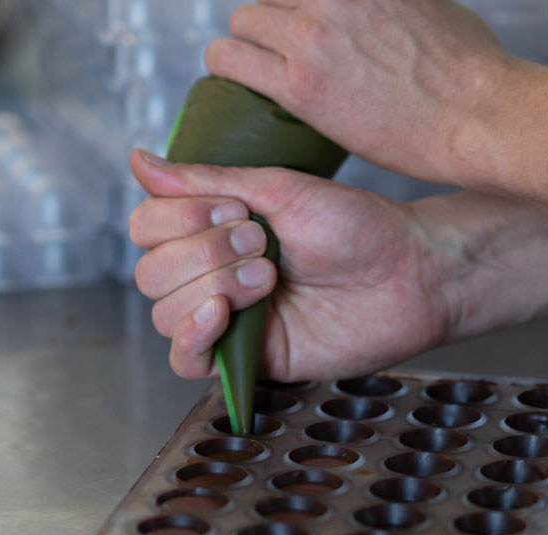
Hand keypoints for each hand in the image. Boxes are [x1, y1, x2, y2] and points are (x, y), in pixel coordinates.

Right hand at [129, 150, 547, 380]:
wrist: (408, 273)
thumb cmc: (358, 227)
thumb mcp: (279, 190)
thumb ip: (206, 181)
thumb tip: (139, 161)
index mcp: (214, 228)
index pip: (148, 226)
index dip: (177, 217)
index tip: (232, 208)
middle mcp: (213, 272)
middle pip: (150, 271)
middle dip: (202, 251)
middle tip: (261, 241)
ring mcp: (227, 316)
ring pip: (164, 311)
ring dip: (211, 285)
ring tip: (268, 275)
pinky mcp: (245, 358)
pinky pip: (185, 360)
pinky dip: (192, 336)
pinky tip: (222, 314)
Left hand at [206, 0, 547, 228]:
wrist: (479, 115)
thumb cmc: (471, 67)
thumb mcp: (429, 4)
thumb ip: (387, 4)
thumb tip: (378, 11)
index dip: (293, 3)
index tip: (293, 19)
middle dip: (269, 22)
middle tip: (278, 50)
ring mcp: (313, 37)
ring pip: (243, 24)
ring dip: (245, 45)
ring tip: (254, 67)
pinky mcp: (302, 86)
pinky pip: (232, 63)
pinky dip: (228, 67)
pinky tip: (235, 79)